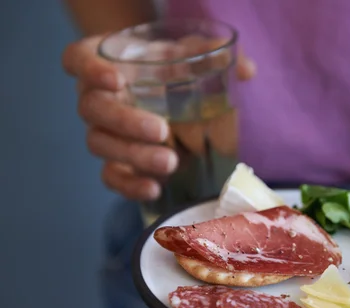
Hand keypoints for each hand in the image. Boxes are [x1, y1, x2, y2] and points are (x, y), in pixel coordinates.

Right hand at [62, 35, 255, 199]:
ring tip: (171, 163)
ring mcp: (101, 129)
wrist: (162, 88)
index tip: (116, 79)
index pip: (77, 59)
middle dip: (125, 122)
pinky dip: (129, 185)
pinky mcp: (114, 159)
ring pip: (100, 144)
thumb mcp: (187, 52)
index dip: (89, 69)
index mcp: (103, 61)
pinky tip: (154, 188)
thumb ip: (212, 54)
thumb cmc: (169, 64)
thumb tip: (247, 70)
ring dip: (133, 156)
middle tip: (161, 131)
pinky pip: (110, 176)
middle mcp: (94, 95)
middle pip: (92, 109)